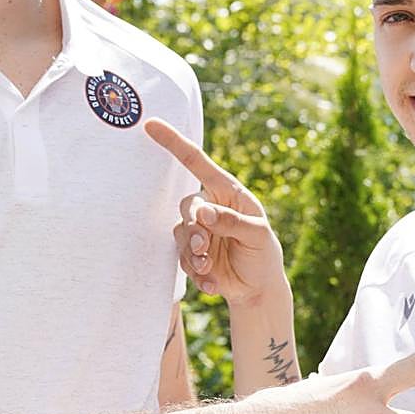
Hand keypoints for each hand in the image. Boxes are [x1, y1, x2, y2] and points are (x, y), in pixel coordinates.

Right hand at [145, 118, 285, 305]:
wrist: (258, 288)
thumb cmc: (263, 253)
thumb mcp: (257, 235)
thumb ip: (231, 221)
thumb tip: (203, 212)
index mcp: (227, 192)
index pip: (196, 162)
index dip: (173, 143)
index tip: (151, 125)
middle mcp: (209, 207)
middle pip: (186, 206)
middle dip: (193, 227)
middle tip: (205, 246)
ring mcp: (199, 231)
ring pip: (180, 233)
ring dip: (192, 253)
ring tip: (209, 268)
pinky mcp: (192, 253)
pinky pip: (182, 259)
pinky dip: (197, 274)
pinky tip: (214, 285)